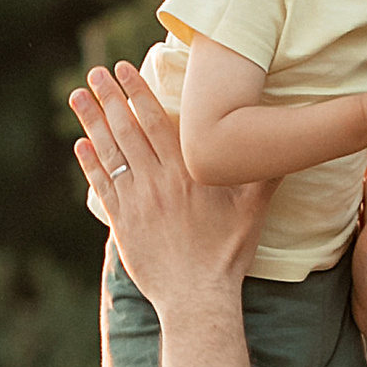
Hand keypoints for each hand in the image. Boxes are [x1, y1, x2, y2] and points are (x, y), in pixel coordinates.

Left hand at [70, 62, 266, 305]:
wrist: (197, 297)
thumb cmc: (227, 254)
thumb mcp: (253, 211)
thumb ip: (265, 174)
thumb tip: (288, 143)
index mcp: (186, 172)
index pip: (156, 121)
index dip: (137, 92)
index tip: (124, 69)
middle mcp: (157, 181)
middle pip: (127, 130)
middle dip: (109, 97)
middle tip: (95, 72)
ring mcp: (136, 203)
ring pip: (110, 153)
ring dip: (92, 122)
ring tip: (78, 95)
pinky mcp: (122, 225)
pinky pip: (102, 187)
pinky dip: (90, 164)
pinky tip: (80, 144)